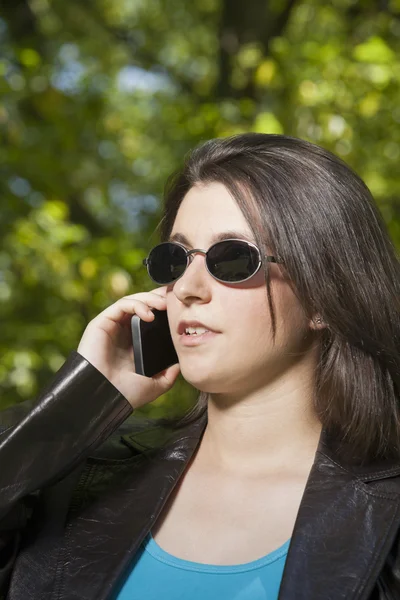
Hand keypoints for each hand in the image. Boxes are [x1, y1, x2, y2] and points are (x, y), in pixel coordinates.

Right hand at [77, 287, 179, 408]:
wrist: (105, 396)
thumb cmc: (125, 393)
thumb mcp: (155, 385)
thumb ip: (168, 375)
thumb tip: (180, 364)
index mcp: (135, 344)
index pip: (151, 318)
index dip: (165, 310)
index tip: (180, 307)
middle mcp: (123, 332)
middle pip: (142, 306)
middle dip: (159, 298)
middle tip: (174, 298)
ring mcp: (113, 326)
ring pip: (133, 302)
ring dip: (150, 299)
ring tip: (164, 305)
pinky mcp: (102, 322)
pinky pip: (121, 305)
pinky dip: (137, 304)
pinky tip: (150, 315)